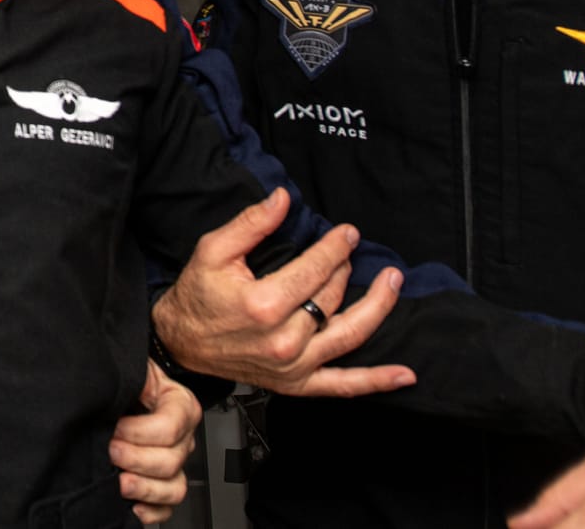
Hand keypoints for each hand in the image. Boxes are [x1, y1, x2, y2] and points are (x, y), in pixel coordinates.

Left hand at [109, 360, 201, 524]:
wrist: (119, 389)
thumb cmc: (128, 377)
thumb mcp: (132, 367)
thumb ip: (130, 374)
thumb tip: (115, 384)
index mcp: (180, 405)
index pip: (170, 426)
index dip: (139, 431)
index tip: (115, 426)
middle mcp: (182, 437)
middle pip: (171, 460)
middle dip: (135, 458)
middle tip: (110, 450)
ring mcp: (174, 462)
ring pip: (174, 487)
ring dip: (144, 488)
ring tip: (118, 481)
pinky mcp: (162, 483)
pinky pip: (167, 508)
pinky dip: (151, 511)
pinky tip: (131, 505)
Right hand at [151, 188, 413, 396]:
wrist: (179, 343)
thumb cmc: (195, 295)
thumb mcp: (213, 250)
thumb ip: (251, 223)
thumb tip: (283, 199)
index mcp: (264, 304)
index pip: (316, 269)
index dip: (335, 247)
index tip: (347, 233)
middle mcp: (284, 339)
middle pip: (333, 297)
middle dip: (345, 268)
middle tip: (351, 251)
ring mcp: (294, 366)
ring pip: (349, 334)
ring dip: (378, 308)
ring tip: (393, 283)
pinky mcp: (297, 384)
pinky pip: (343, 385)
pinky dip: (376, 382)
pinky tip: (404, 374)